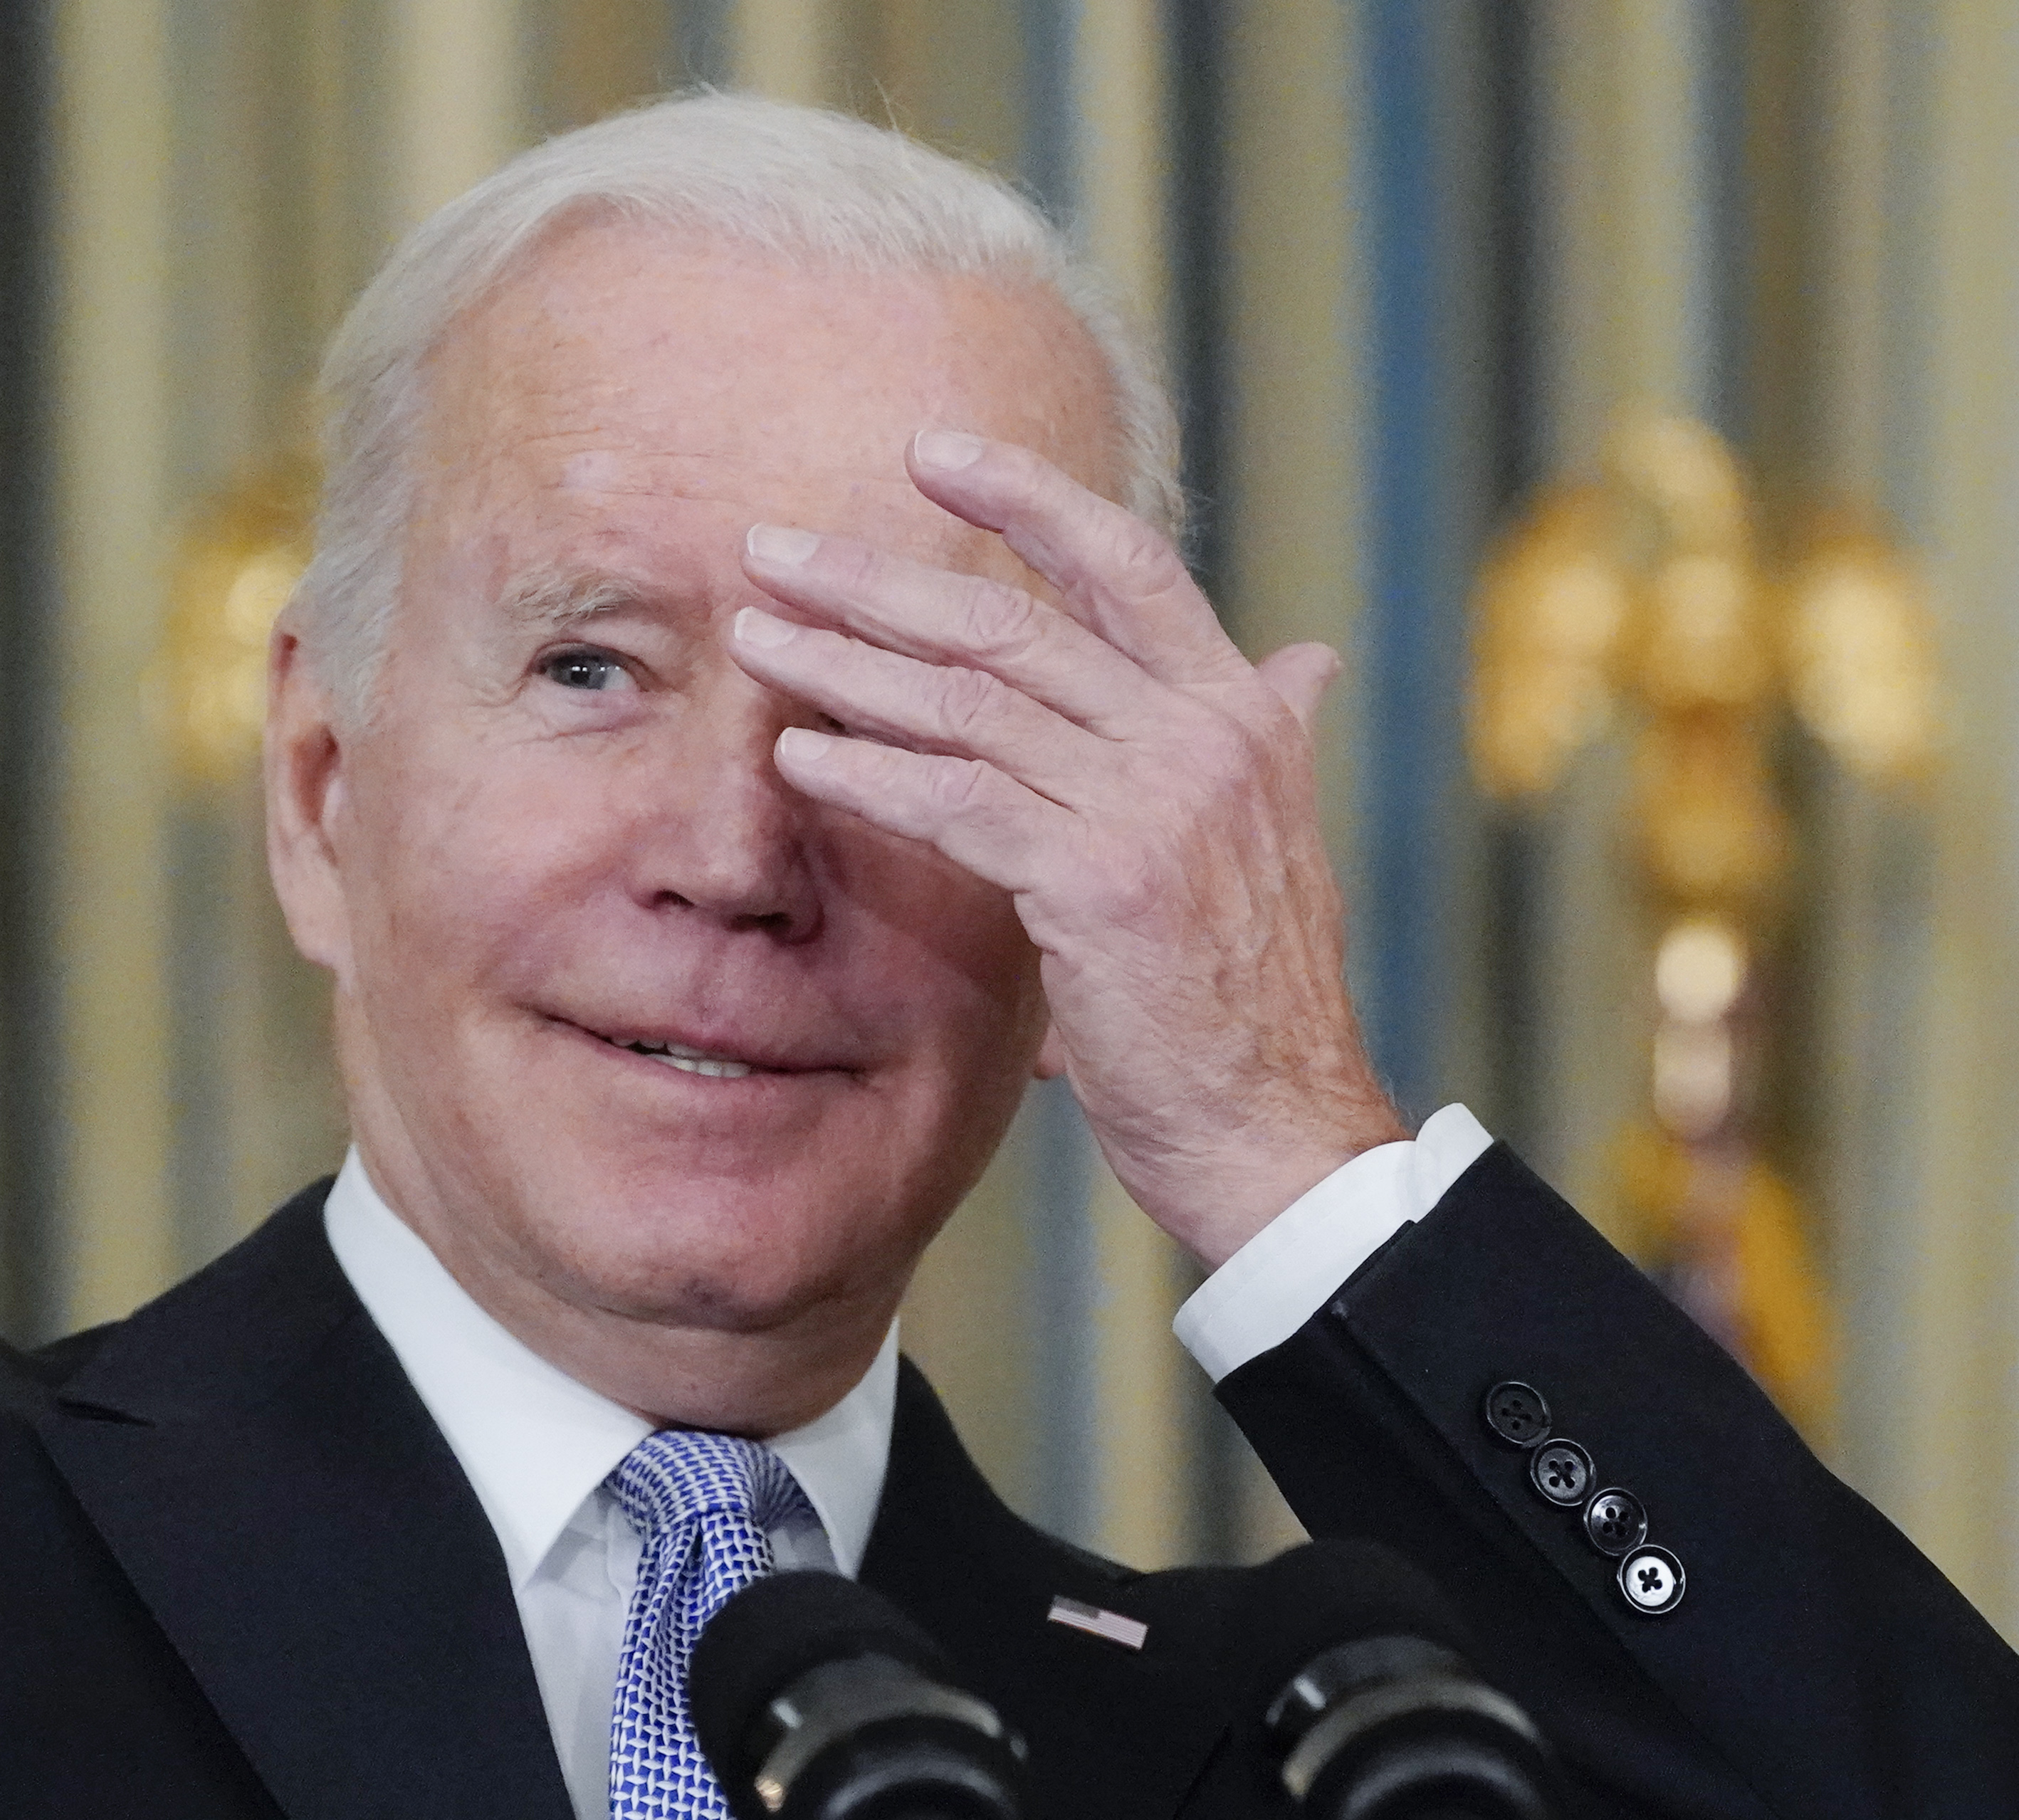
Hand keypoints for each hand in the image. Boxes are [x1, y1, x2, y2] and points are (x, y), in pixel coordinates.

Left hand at [729, 430, 1403, 1267]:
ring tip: (757, 637)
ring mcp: (1152, 805)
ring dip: (845, 664)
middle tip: (772, 547)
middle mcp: (1201, 738)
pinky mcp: (1096, 882)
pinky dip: (869, 771)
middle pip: (1016, 621)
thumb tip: (1302, 662)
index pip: (1126, 564)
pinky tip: (798, 755)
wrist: (1279, 1128)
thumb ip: (1267, 740)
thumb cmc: (1250, 999)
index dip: (1026, 496)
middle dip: (879, 579)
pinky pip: (957, 800)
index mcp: (1239, 714)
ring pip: (971, 702)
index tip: (927, 453)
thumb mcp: (1271, 843)